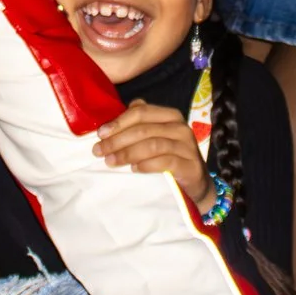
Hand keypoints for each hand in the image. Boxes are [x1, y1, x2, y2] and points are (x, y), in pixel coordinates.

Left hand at [94, 102, 209, 206]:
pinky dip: (147, 165)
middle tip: (99, 151)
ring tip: (111, 161)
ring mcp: (187, 146)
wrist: (196, 183)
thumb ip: (139, 125)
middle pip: (144, 129)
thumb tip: (113, 119)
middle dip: (118, 140)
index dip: (119, 121)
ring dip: (128, 153)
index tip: (100, 133)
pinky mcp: (190, 165)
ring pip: (152, 144)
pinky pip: (165, 162)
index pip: (141, 112)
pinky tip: (134, 169)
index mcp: (170, 115)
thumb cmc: (170, 157)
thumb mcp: (155, 137)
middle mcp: (180, 127)